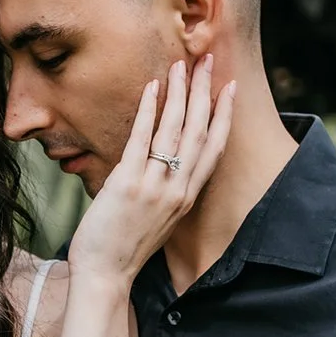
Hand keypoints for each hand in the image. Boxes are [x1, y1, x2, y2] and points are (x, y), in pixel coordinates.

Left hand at [67, 55, 235, 283]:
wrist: (105, 277)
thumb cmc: (125, 249)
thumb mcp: (159, 221)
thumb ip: (167, 193)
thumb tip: (164, 167)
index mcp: (187, 198)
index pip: (214, 149)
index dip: (224, 115)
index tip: (230, 88)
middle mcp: (177, 190)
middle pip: (199, 131)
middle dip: (204, 92)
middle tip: (207, 60)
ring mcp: (155, 186)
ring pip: (175, 130)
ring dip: (179, 93)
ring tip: (180, 64)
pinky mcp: (128, 183)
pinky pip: (141, 139)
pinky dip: (148, 110)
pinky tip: (151, 88)